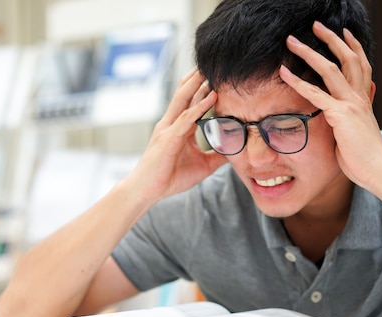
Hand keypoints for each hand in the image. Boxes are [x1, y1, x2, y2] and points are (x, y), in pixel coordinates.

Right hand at [128, 68, 226, 203]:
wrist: (147, 191)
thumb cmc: (169, 178)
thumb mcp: (202, 166)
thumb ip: (216, 156)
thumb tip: (235, 151)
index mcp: (178, 128)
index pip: (190, 101)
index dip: (201, 87)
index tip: (215, 74)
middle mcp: (171, 123)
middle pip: (185, 93)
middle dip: (198, 77)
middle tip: (212, 60)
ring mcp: (168, 129)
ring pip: (184, 99)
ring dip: (199, 83)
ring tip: (211, 69)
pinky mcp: (169, 138)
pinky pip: (187, 118)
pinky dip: (200, 106)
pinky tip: (212, 96)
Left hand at [279, 21, 381, 191]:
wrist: (377, 169)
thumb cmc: (364, 157)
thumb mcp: (358, 132)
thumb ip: (354, 118)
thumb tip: (355, 110)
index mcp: (363, 100)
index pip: (361, 66)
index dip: (353, 48)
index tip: (345, 34)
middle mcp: (358, 97)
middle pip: (347, 59)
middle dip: (331, 39)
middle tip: (317, 25)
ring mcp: (349, 104)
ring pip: (329, 68)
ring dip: (309, 52)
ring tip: (291, 41)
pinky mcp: (339, 114)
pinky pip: (314, 93)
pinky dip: (297, 82)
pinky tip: (283, 72)